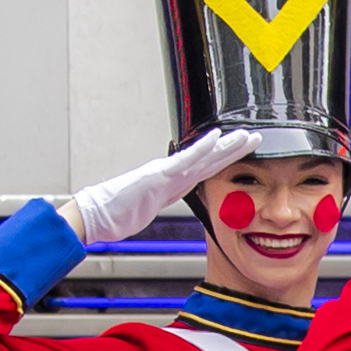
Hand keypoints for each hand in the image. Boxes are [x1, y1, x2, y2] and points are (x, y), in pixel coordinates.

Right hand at [63, 125, 251, 252]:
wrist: (95, 216)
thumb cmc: (115, 214)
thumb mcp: (147, 208)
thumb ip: (161, 198)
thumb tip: (169, 195)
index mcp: (170, 183)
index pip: (204, 169)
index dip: (224, 159)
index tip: (241, 152)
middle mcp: (171, 174)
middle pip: (210, 159)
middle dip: (234, 149)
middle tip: (255, 137)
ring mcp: (165, 173)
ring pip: (204, 156)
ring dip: (227, 145)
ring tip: (246, 135)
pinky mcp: (158, 176)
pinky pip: (185, 160)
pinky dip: (202, 148)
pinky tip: (217, 137)